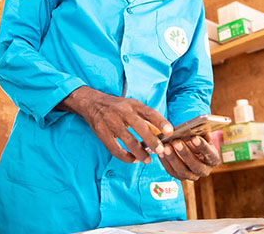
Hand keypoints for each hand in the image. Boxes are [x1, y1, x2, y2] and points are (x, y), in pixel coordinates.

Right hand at [57, 86, 172, 163]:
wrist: (93, 103)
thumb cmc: (118, 107)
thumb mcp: (133, 106)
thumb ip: (146, 119)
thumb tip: (163, 133)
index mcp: (133, 104)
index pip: (149, 112)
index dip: (160, 122)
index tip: (170, 132)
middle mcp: (123, 111)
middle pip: (139, 127)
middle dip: (151, 140)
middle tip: (160, 151)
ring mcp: (111, 122)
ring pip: (128, 140)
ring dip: (139, 152)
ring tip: (147, 160)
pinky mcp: (102, 132)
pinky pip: (115, 148)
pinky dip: (125, 156)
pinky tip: (133, 159)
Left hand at [159, 133, 220, 180]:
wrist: (193, 150)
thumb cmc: (199, 141)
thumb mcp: (203, 136)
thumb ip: (203, 134)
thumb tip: (202, 130)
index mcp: (213, 160)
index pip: (209, 154)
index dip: (202, 146)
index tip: (194, 138)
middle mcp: (204, 171)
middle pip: (195, 165)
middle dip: (185, 153)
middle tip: (176, 141)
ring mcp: (192, 176)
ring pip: (182, 170)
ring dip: (173, 158)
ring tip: (166, 146)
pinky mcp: (180, 177)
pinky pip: (172, 171)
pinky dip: (165, 161)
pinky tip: (161, 152)